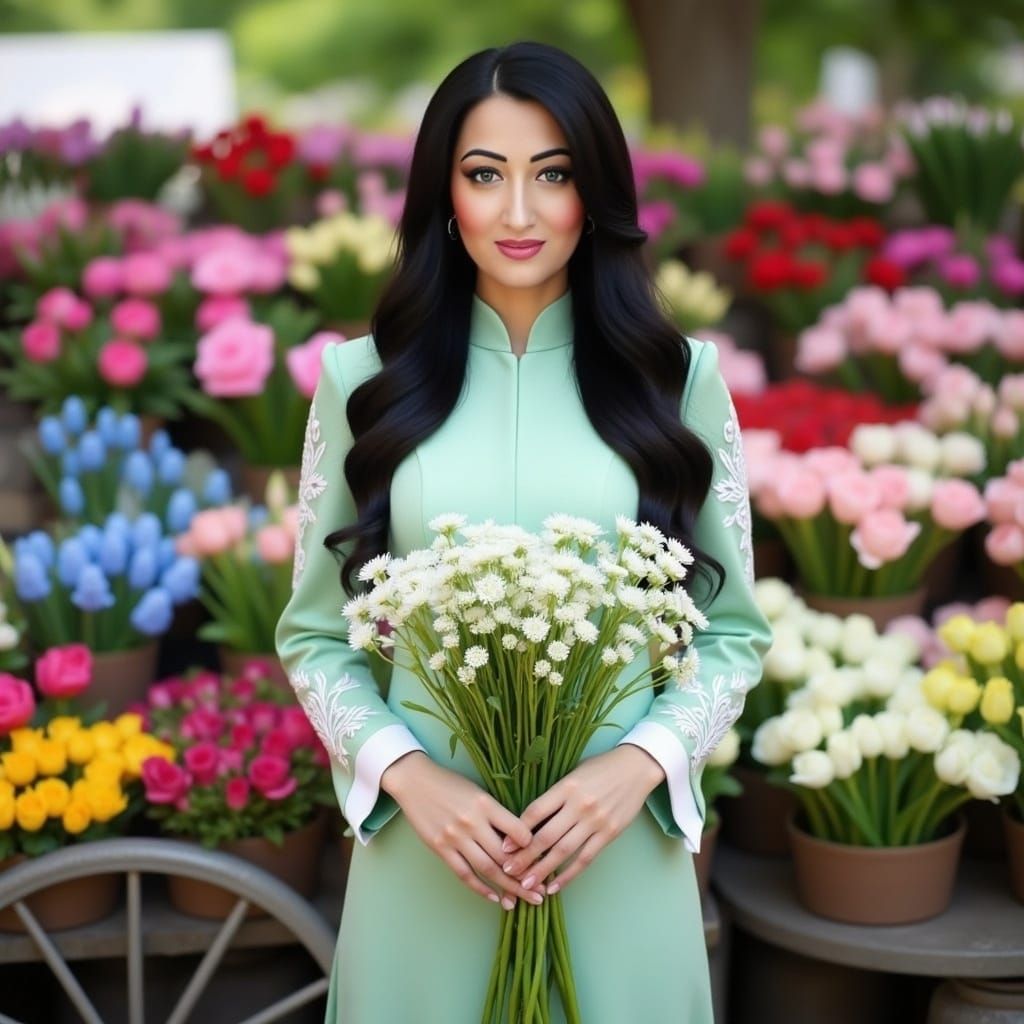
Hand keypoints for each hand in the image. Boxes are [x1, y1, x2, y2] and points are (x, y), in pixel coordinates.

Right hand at [381, 750, 544, 909]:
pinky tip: (495, 899)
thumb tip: (519, 840)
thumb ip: (496, 814)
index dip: (534, 848)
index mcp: (486, 804)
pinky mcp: (440, 848)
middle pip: (505, 856)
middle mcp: (472, 822)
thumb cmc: (451, 784)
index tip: (545, 860)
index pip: (518, 831)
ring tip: (523, 900)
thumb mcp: (478, 792)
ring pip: (487, 869)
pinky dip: (481, 889)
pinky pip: (464, 874)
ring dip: (508, 888)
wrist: (415, 781)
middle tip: (542, 891)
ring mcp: (455, 837)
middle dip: (526, 876)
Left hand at [500, 745, 664, 893]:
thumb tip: (530, 821)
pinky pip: (586, 858)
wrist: (636, 767)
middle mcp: (579, 805)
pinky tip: (555, 886)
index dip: (518, 831)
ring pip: (564, 851)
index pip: (536, 811)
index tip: (503, 846)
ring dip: (543, 870)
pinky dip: (569, 875)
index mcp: (567, 786)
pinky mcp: (609, 833)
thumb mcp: (574, 773)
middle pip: (546, 836)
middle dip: (525, 856)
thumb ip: (556, 795)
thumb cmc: (600, 768)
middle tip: (507, 871)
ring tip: (526, 884)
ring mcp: (595, 821)